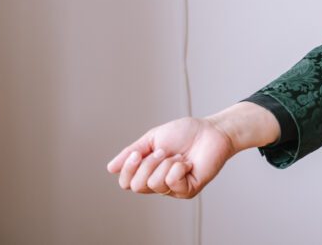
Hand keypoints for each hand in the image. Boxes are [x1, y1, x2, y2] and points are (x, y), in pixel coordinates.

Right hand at [106, 116, 234, 198]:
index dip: (128, 169)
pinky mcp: (188, 190)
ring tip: (179, 156)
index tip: (138, 153)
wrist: (211, 131)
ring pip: (154, 184)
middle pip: (137, 186)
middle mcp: (158, 183)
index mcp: (148, 171)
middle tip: (164, 151)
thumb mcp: (153, 138)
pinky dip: (178, 168)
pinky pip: (172, 183)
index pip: (126, 183)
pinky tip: (188, 163)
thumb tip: (110, 168)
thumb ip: (132, 152)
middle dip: (148, 164)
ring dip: (166, 164)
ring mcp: (173, 189)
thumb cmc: (185, 133)